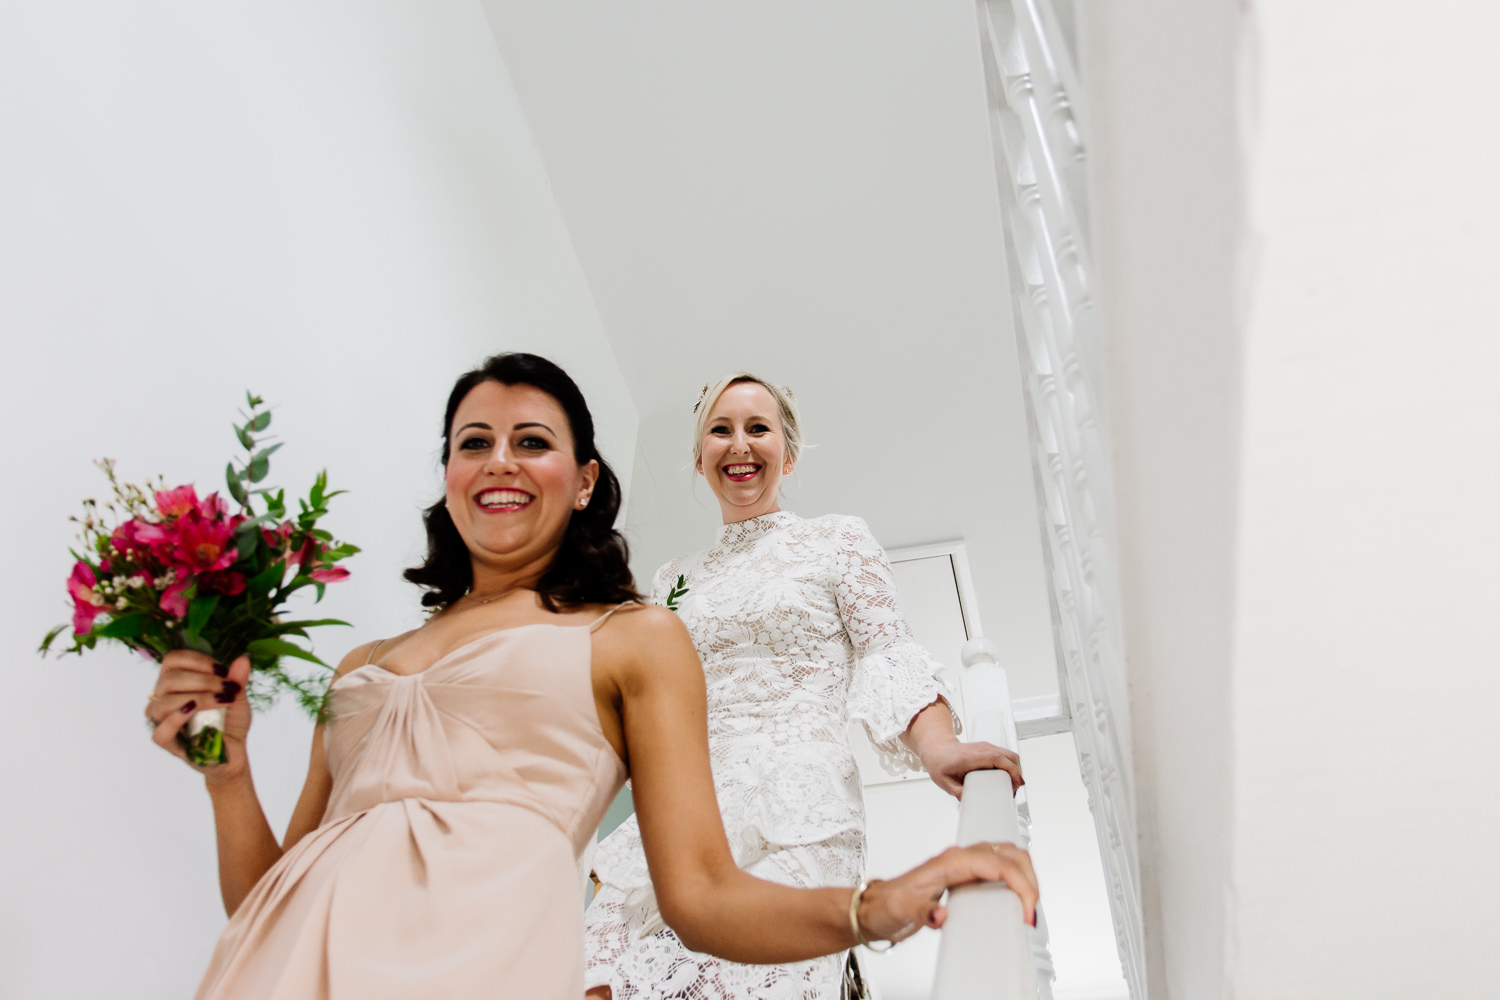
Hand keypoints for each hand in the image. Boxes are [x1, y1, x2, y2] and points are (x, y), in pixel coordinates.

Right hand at [144, 651, 252, 785]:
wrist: (233, 751)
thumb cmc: (230, 721)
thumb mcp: (236, 696)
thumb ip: (237, 678)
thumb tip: (244, 659)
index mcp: (175, 682)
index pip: (173, 659)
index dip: (199, 661)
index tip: (224, 671)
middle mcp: (162, 698)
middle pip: (170, 678)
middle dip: (204, 680)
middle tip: (229, 689)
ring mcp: (160, 720)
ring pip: (166, 701)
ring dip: (199, 697)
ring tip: (223, 701)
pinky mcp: (165, 741)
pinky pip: (161, 730)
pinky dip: (177, 718)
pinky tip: (193, 710)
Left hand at [858, 842, 1037, 942]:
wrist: (877, 907)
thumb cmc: (888, 906)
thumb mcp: (902, 912)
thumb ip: (922, 914)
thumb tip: (941, 916)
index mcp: (950, 862)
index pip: (997, 864)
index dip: (1019, 885)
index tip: (1025, 911)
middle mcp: (960, 858)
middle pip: (1010, 854)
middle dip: (1029, 880)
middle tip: (1030, 911)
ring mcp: (965, 864)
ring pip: (1009, 856)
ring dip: (1026, 877)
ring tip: (1028, 906)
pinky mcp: (967, 875)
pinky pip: (1001, 867)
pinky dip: (1017, 879)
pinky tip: (1016, 899)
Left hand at [921, 738, 1022, 797]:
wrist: (936, 749)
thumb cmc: (940, 763)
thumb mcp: (945, 782)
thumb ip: (957, 792)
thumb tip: (970, 802)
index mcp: (971, 757)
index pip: (998, 759)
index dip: (1012, 771)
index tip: (1017, 784)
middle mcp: (981, 749)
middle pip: (1009, 756)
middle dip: (1017, 773)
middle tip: (1013, 790)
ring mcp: (985, 747)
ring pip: (1009, 754)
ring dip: (1015, 770)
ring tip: (1011, 786)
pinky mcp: (988, 749)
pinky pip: (1005, 755)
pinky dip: (1010, 766)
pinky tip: (1007, 778)